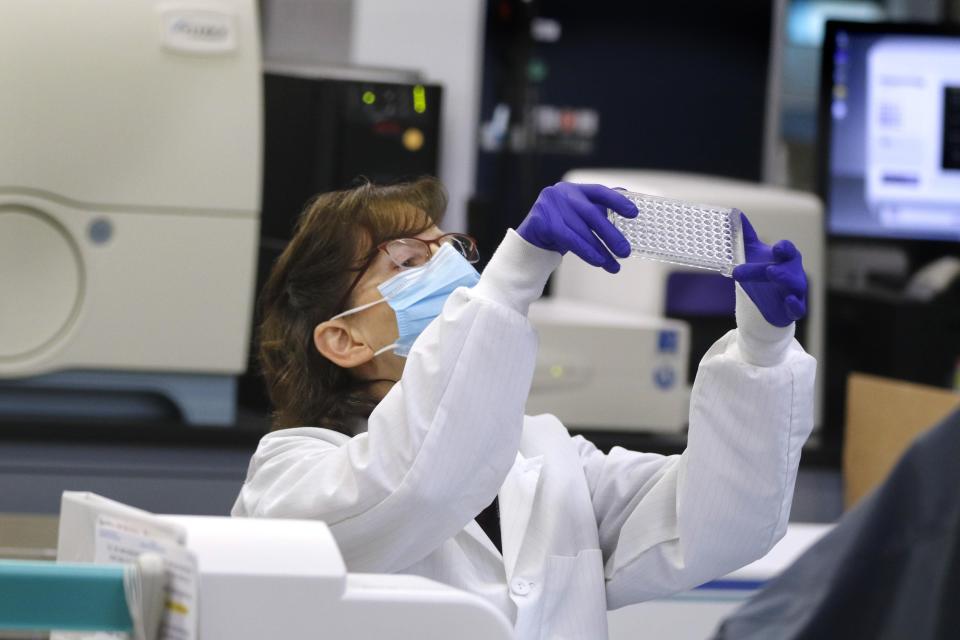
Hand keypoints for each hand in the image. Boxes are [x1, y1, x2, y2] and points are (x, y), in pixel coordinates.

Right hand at [517, 182, 637, 272]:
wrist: (531, 240)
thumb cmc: (561, 226)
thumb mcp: (580, 216)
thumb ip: (600, 207)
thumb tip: (630, 200)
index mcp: (575, 189)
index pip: (599, 191)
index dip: (617, 201)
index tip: (634, 213)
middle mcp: (562, 193)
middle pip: (591, 214)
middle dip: (611, 234)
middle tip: (626, 252)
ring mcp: (550, 205)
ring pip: (581, 230)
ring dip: (599, 250)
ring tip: (613, 264)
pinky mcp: (541, 221)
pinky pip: (568, 239)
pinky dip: (585, 251)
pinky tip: (598, 261)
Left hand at [732, 213, 807, 327]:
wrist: (763, 302)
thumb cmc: (761, 272)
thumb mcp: (751, 254)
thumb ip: (746, 236)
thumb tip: (735, 213)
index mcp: (784, 258)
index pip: (788, 250)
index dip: (784, 249)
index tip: (777, 248)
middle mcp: (793, 272)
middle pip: (788, 268)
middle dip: (779, 269)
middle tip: (768, 270)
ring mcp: (795, 291)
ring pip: (796, 285)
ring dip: (786, 281)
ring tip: (773, 276)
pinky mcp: (793, 308)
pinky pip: (799, 308)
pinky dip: (795, 305)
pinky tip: (789, 301)